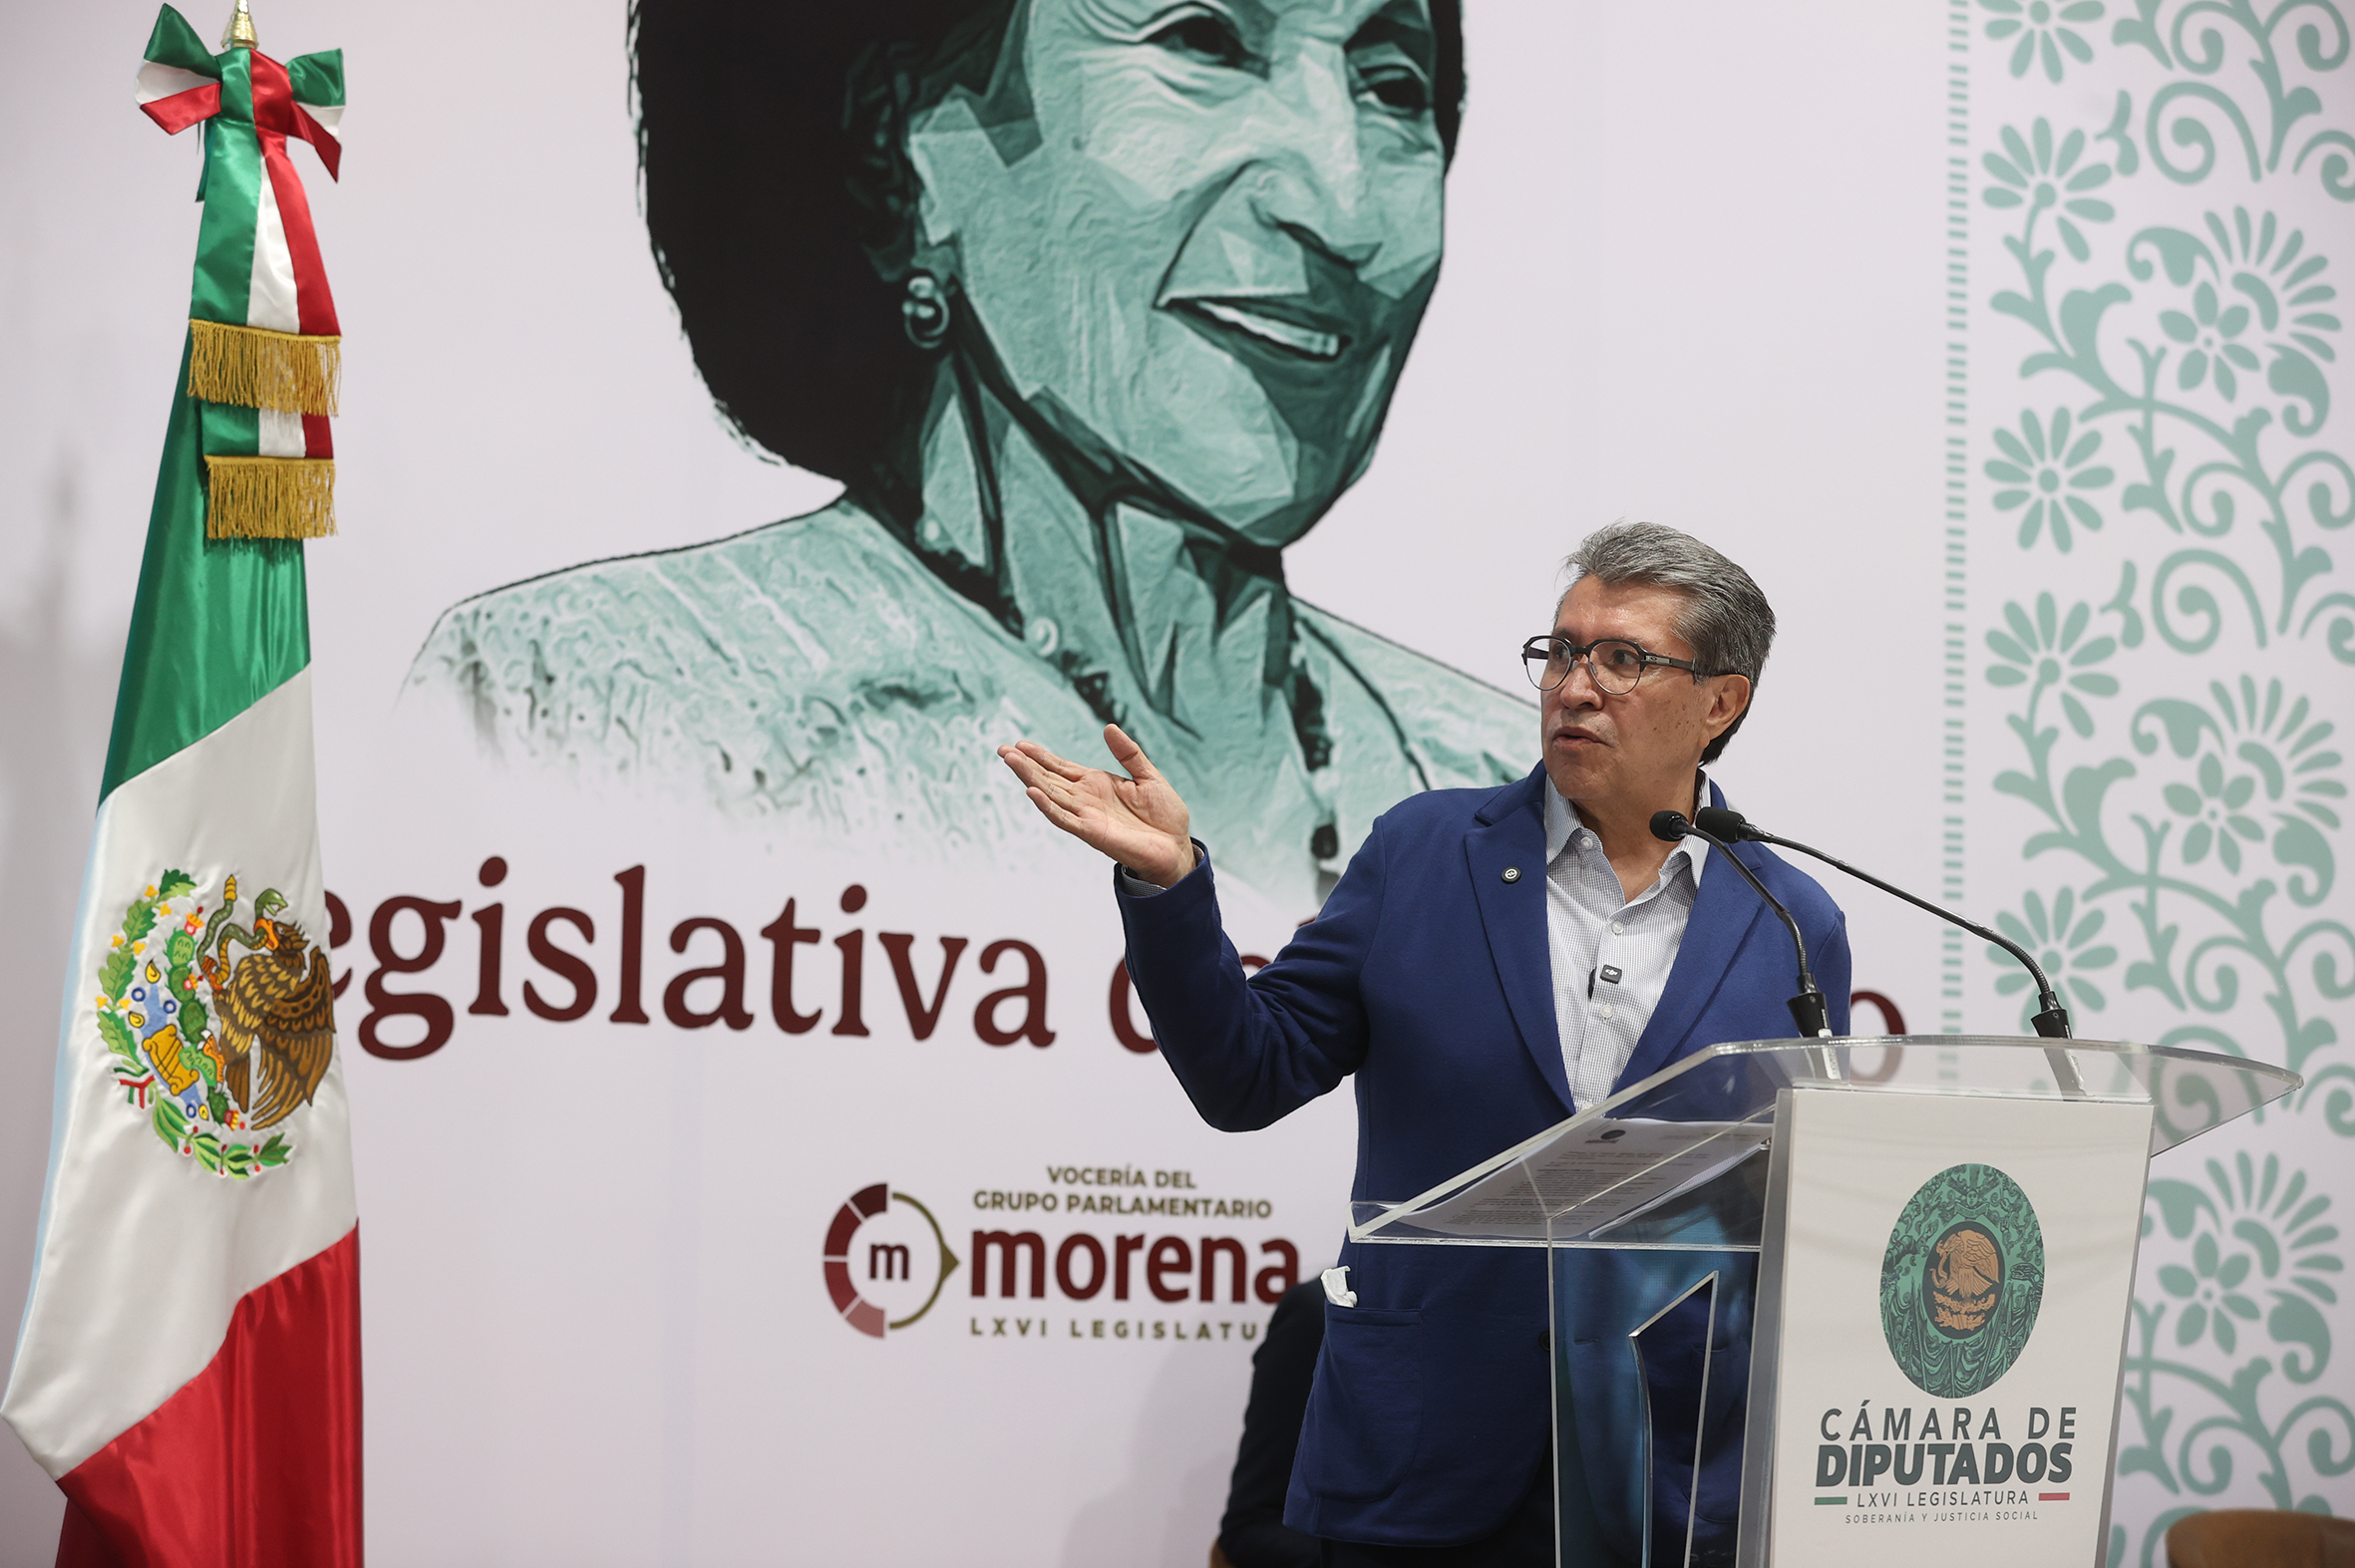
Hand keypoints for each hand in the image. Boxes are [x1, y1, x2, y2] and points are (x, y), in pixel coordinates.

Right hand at [998, 725, 1197, 887]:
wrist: (1177, 848)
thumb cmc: (1164, 816)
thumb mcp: (1148, 776)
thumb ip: (1128, 753)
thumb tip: (1108, 728)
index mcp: (1096, 783)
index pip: (1061, 766)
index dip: (1040, 755)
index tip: (1019, 744)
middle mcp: (1086, 799)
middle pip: (1049, 778)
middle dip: (1025, 764)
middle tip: (1002, 749)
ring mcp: (1086, 816)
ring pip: (1051, 794)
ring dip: (1030, 778)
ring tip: (1011, 762)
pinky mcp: (1092, 833)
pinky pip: (1064, 819)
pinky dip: (1048, 806)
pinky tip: (1033, 792)